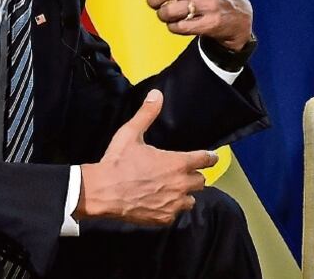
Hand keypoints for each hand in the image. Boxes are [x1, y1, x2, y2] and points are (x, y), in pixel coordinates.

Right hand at [76, 90, 218, 224]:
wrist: (101, 192)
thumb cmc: (118, 162)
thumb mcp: (131, 133)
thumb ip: (147, 114)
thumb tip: (156, 95)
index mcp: (178, 163)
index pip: (205, 160)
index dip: (209, 157)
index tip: (212, 157)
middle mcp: (180, 184)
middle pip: (200, 181)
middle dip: (193, 176)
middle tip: (182, 173)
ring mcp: (173, 203)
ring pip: (191, 200)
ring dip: (185, 194)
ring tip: (173, 190)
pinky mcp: (163, 218)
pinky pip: (176, 214)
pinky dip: (171, 209)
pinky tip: (161, 203)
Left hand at [121, 0, 252, 50]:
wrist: (241, 15)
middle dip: (153, 1)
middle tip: (158, 4)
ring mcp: (207, 4)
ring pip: (167, 12)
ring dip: (164, 16)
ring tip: (174, 15)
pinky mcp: (210, 22)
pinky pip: (178, 27)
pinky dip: (174, 27)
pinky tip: (183, 24)